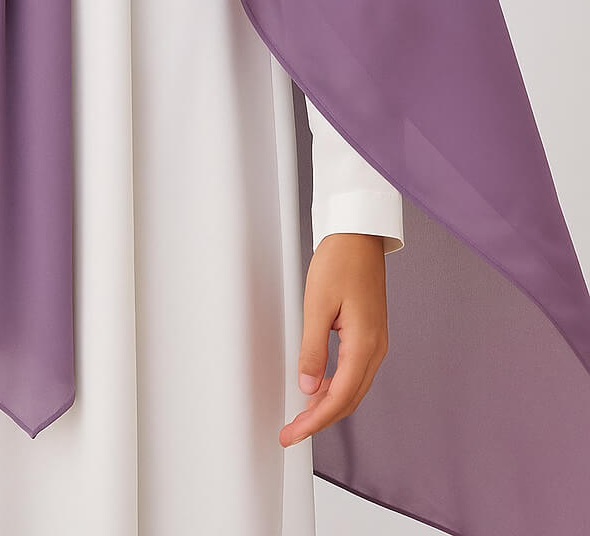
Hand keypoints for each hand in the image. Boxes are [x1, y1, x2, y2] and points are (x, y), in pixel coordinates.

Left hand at [279, 232, 388, 447]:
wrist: (358, 234)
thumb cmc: (340, 260)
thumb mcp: (317, 305)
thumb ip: (312, 349)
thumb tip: (308, 385)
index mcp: (364, 343)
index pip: (339, 397)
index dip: (315, 420)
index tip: (294, 433)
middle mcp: (375, 347)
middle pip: (349, 399)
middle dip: (320, 419)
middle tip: (292, 431)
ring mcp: (375, 341)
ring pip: (353, 388)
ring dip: (328, 404)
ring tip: (301, 414)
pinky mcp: (370, 334)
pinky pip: (354, 371)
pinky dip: (336, 385)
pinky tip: (318, 386)